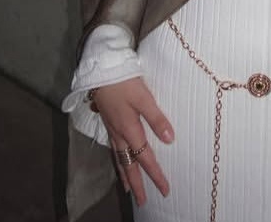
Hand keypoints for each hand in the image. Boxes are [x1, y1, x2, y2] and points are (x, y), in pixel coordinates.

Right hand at [91, 77, 173, 205]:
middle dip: (136, 184)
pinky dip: (117, 161)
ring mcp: (111, 129)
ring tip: (128, 189)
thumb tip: (169, 140)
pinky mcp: (108, 121)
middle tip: (142, 201)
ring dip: (125, 175)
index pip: (145, 158)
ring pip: (118, 159)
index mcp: (129, 130)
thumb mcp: (143, 97)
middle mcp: (119, 134)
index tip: (165, 190)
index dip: (155, 175)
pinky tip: (118, 160)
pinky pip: (113, 149)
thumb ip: (156, 118)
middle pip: (128, 165)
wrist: (100, 69)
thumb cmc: (124, 81)